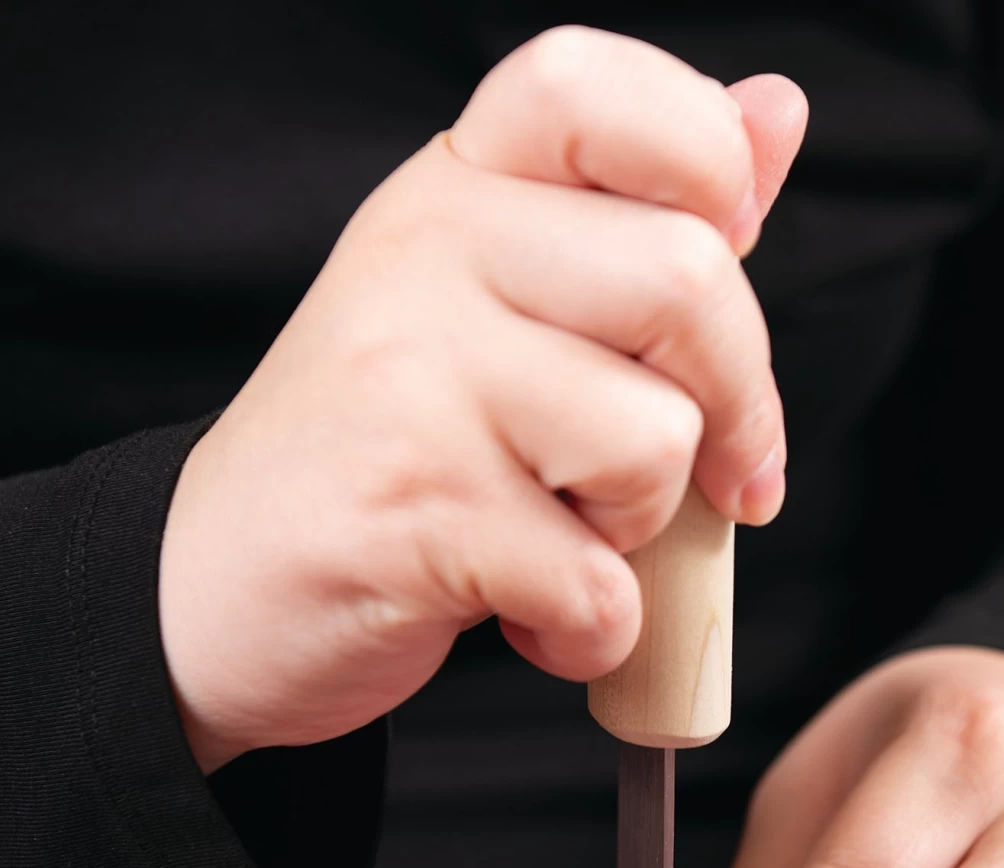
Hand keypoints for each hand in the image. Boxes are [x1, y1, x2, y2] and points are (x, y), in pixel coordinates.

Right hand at [159, 28, 806, 771]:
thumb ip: (641, 221)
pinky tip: (533, 618)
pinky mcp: (415, 511)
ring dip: (644, 528)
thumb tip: (775, 112)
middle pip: (688, 282)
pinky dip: (594, 632)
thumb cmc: (393, 447)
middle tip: (709, 475)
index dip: (706, 159)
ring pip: (655, 439)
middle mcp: (427, 256)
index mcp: (460, 190)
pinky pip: (598, 582)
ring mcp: (411, 380)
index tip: (729, 253)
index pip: (598, 92)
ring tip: (564, 535)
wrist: (222, 584)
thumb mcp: (501, 305)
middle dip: (738, 410)